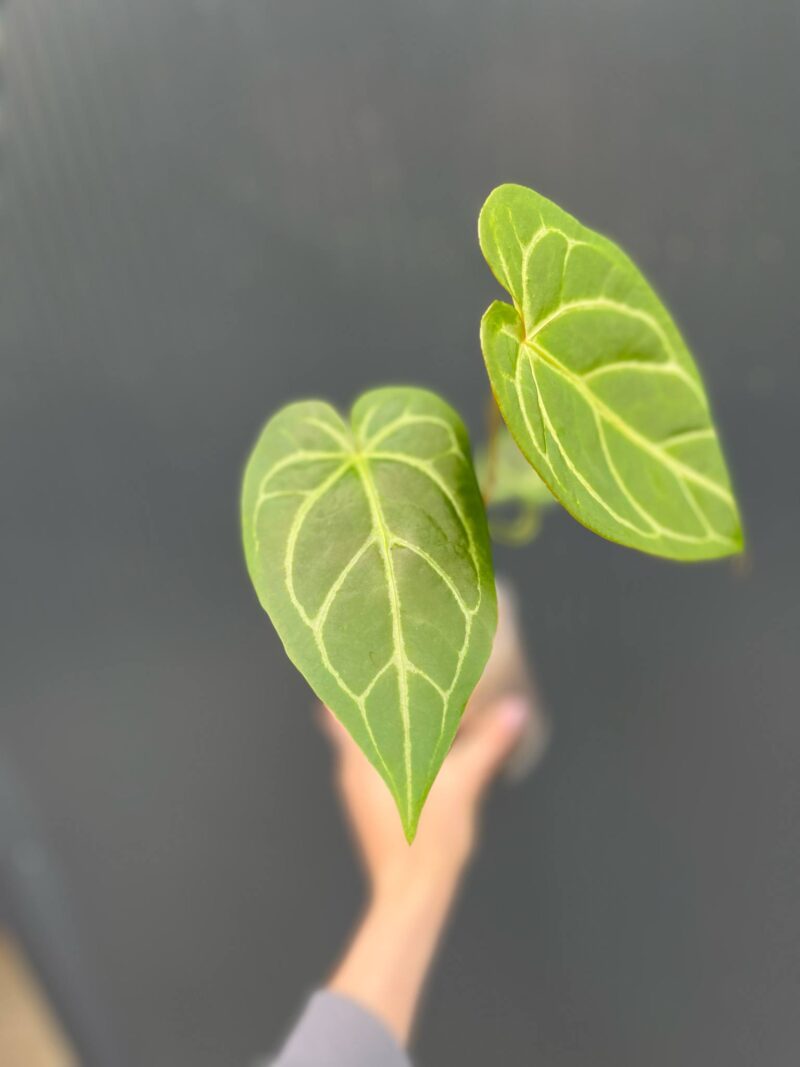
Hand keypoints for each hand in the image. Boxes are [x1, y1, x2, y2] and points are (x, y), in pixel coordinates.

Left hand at [321, 692, 531, 1044]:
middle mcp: (354, 765)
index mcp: (369, 753)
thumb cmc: (429, 840)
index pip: (354, 700)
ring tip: (396, 699)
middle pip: (351, 715)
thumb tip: (515, 710)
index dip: (363, 674)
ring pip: (358, 739)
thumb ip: (488, 742)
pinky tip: (405, 747)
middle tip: (385, 667)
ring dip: (376, 718)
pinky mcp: (364, 803)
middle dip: (368, 690)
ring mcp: (356, 786)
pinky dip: (382, 744)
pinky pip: (365, 760)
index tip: (375, 653)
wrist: (409, 894)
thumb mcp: (463, 785)